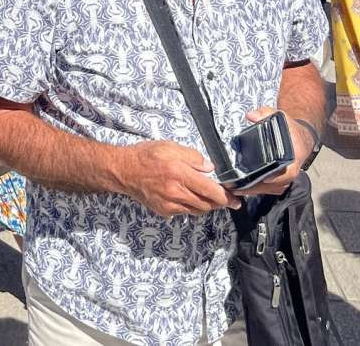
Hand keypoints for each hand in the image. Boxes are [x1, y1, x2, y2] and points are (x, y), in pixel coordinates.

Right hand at [116, 140, 240, 217]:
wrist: (123, 171)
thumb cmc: (146, 156)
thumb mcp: (170, 147)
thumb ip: (192, 157)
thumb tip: (209, 168)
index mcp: (180, 174)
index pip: (211, 191)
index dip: (226, 197)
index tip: (236, 200)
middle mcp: (176, 192)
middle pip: (207, 204)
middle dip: (218, 202)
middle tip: (224, 197)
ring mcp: (170, 204)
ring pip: (197, 210)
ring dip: (206, 205)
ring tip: (207, 196)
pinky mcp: (164, 211)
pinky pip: (184, 212)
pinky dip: (190, 206)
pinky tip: (187, 196)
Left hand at [233, 108, 309, 196]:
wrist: (301, 136)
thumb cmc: (290, 128)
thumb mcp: (279, 116)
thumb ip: (265, 113)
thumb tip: (251, 116)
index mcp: (294, 156)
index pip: (289, 171)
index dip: (279, 177)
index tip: (265, 178)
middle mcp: (292, 169)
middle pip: (277, 184)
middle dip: (258, 187)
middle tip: (238, 188)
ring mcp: (286, 176)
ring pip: (272, 189)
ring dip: (256, 190)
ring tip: (236, 190)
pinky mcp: (281, 179)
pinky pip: (271, 188)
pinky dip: (258, 189)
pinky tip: (244, 189)